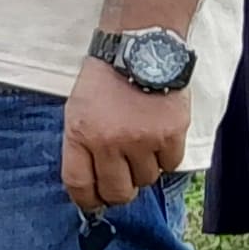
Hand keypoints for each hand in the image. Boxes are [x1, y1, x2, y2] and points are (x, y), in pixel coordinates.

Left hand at [60, 58, 188, 211]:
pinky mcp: (170, 134)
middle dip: (119, 191)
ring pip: (146, 180)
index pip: (79, 184)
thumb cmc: (106, 79)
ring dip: (144, 169)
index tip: (94, 202)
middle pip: (117, 192)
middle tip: (123, 178)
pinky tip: (159, 136)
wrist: (141, 47)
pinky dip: (166, 156)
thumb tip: (90, 186)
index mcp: (80, 134)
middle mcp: (109, 142)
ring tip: (141, 143)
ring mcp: (141, 140)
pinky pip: (170, 165)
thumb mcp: (78, 109)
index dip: (87, 200)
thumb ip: (82, 146)